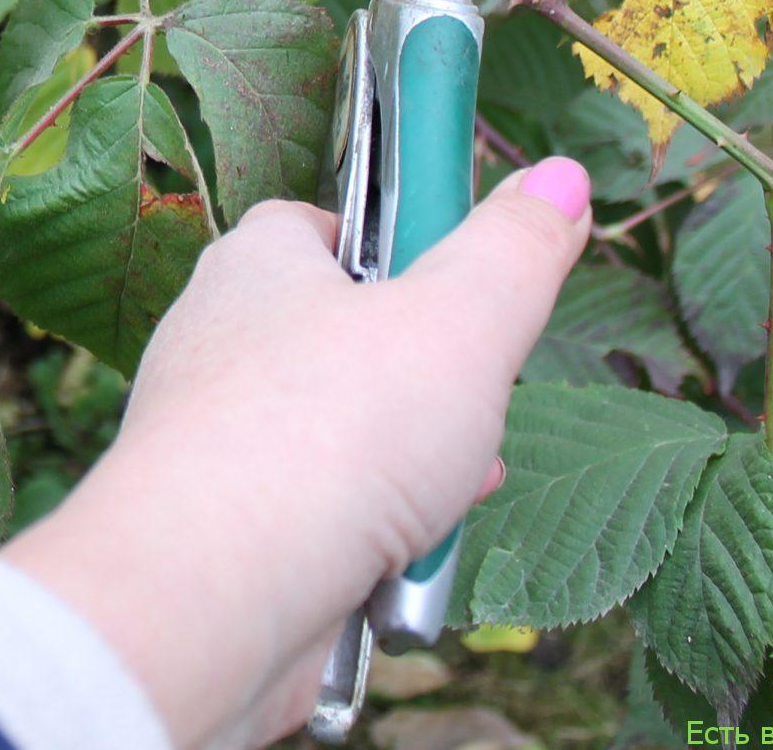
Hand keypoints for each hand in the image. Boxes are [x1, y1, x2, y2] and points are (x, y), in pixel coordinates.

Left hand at [2, 156, 593, 749]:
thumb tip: (560, 177)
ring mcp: (211, 441)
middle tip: (469, 403)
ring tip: (448, 489)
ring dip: (410, 469)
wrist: (212, 594)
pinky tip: (402, 562)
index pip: (320, 223)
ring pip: (336, 438)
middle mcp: (216, 343)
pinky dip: (368, 538)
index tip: (459, 276)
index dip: (396, 243)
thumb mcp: (461, 320)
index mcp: (255, 264)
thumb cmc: (328, 434)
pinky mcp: (218, 531)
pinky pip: (313, 518)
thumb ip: (514, 250)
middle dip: (424, 380)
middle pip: (341, 340)